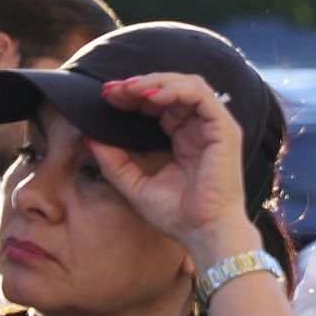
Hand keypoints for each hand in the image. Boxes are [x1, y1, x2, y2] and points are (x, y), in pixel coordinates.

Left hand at [92, 73, 252, 253]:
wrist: (203, 233)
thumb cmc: (178, 216)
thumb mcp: (135, 185)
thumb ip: (115, 162)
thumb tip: (90, 138)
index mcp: (185, 140)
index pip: (160, 105)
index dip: (133, 97)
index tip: (107, 98)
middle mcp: (201, 130)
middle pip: (172, 88)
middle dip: (140, 85)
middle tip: (112, 90)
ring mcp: (215, 128)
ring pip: (189, 84)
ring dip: (156, 81)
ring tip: (130, 90)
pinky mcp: (225, 130)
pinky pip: (201, 96)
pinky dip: (175, 90)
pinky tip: (151, 96)